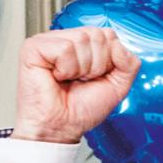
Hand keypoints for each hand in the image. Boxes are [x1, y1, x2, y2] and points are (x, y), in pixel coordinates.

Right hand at [12, 27, 140, 143]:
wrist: (61, 128)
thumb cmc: (80, 111)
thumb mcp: (117, 86)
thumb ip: (129, 64)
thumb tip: (119, 44)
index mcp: (84, 45)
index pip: (108, 34)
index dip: (108, 60)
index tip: (95, 78)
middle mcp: (67, 39)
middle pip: (96, 35)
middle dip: (96, 65)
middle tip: (80, 81)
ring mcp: (49, 41)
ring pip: (81, 40)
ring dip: (81, 69)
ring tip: (68, 80)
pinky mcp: (34, 47)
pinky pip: (64, 48)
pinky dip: (66, 69)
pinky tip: (57, 77)